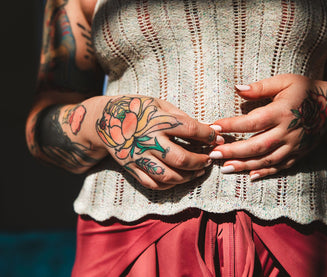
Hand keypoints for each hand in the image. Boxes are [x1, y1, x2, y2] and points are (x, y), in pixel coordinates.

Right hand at [95, 96, 222, 189]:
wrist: (104, 121)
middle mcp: (147, 140)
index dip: (208, 136)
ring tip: (199, 170)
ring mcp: (138, 157)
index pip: (190, 130)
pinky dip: (171, 184)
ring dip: (189, 176)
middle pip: (181, 159)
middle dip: (201, 161)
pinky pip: (154, 183)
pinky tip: (181, 178)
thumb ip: (182, 117)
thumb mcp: (159, 104)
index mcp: (157, 121)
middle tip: (210, 159)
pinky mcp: (131, 168)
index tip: (218, 138)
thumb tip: (208, 128)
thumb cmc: (137, 108)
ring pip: (169, 176)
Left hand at [209, 74, 326, 180]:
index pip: (253, 121)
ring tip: (225, 168)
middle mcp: (288, 131)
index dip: (232, 125)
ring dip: (245, 165)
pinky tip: (250, 176)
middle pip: (257, 145)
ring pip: (267, 159)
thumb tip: (237, 89)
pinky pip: (280, 167)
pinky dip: (265, 173)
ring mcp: (294, 145)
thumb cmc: (305, 90)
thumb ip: (261, 87)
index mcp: (282, 111)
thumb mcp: (284, 81)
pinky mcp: (298, 154)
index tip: (214, 127)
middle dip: (233, 151)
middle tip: (213, 154)